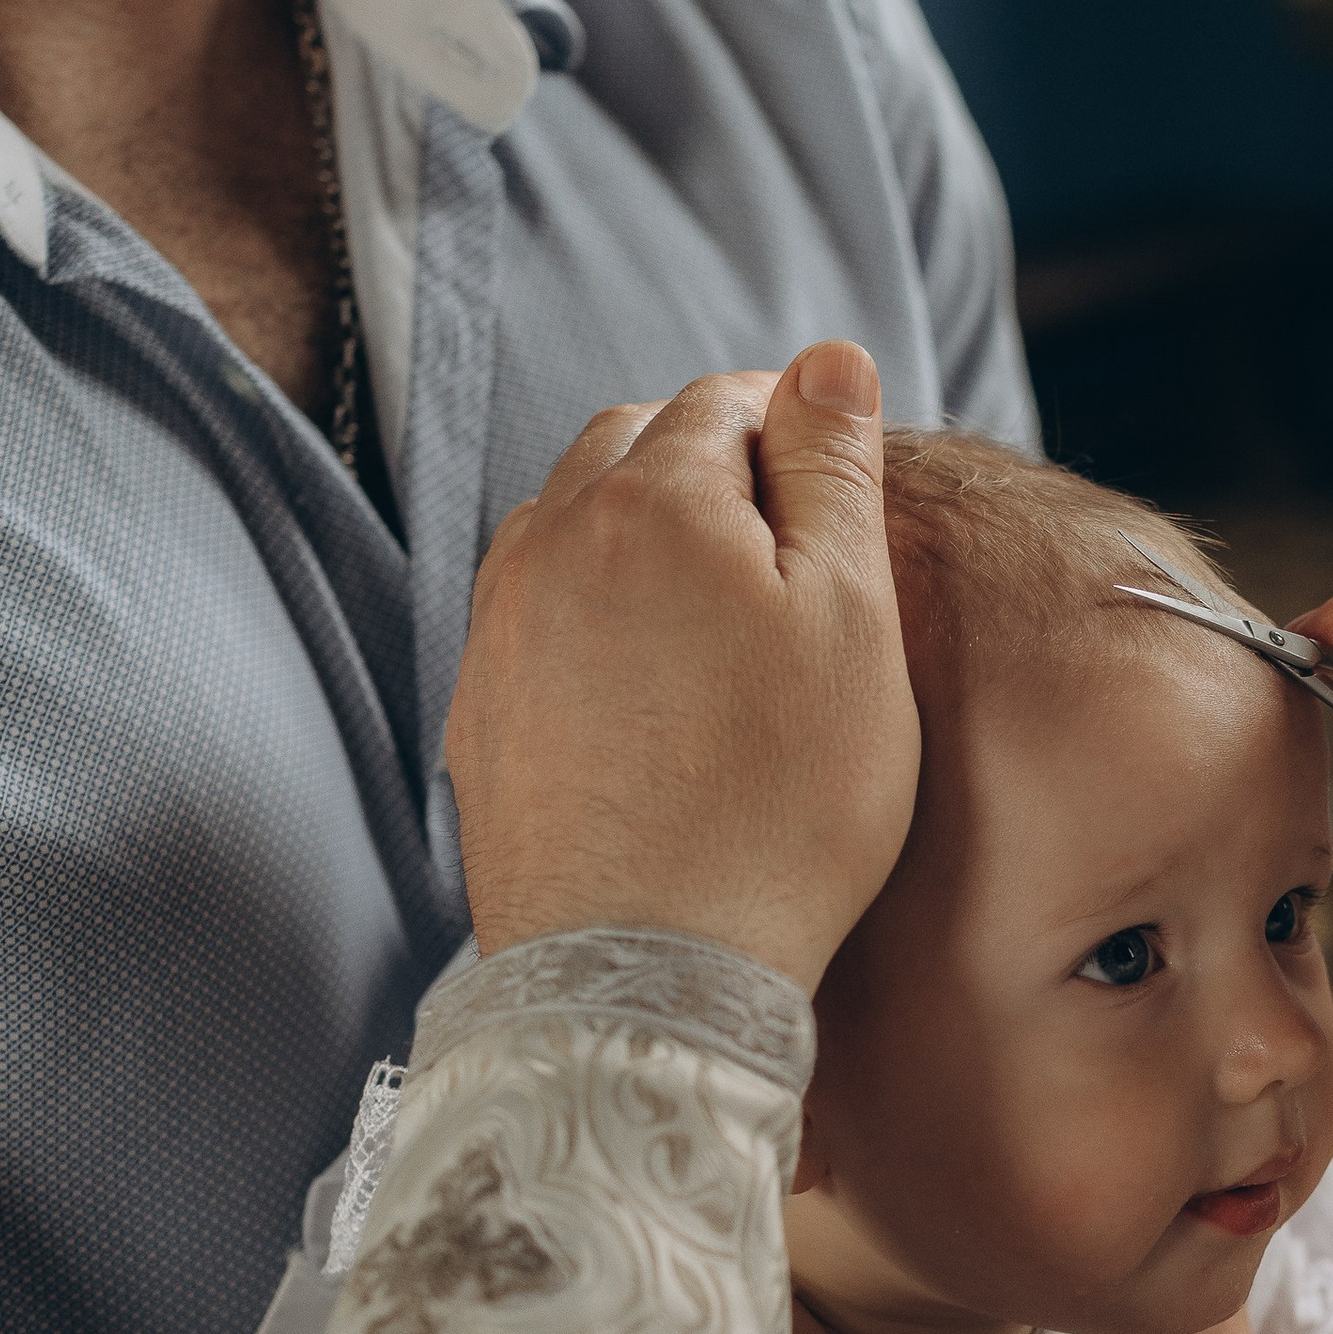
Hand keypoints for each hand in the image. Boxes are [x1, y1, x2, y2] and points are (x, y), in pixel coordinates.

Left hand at [445, 347, 918, 992]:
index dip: (794, 425)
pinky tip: (651, 685)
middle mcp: (552, 541)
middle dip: (708, 463)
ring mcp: (501, 629)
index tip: (840, 485)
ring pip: (571, 523)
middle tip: (789, 546)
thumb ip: (836, 470)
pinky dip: (593, 612)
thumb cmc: (779, 801)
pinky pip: (535, 614)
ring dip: (641, 532)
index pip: (725, 398)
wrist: (646, 974)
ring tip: (719, 614)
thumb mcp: (851, 620)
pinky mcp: (481, 713)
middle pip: (632, 444)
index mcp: (653, 498)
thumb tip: (826, 359)